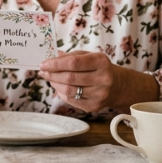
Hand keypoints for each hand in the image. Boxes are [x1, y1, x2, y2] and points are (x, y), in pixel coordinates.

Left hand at [39, 50, 159, 112]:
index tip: (43, 64)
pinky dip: (61, 93)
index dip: (55, 64)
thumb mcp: (88, 56)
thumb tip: (52, 57)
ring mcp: (100, 95)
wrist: (118, 86)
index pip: (73, 63)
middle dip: (52, 74)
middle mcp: (103, 79)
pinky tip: (59, 87)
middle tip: (42, 72)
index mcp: (101, 62)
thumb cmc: (99, 68)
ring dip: (54, 84)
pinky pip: (71, 100)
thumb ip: (71, 56)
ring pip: (69, 90)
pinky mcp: (94, 106)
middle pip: (69, 78)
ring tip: (49, 78)